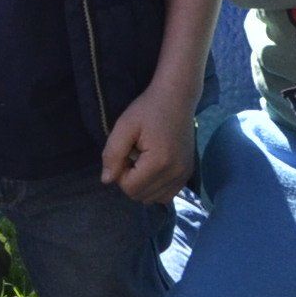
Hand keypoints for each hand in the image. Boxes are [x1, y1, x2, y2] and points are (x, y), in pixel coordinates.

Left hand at [99, 70, 198, 206]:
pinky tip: (152, 167)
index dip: (120, 174)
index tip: (124, 153)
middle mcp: (176, 173)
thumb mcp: (124, 126)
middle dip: (130, 180)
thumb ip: (112, 154)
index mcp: (159, 162)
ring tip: (143, 161)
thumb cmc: (148, 109)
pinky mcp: (188, 173)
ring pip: (154, 198)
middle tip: (132, 156)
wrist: (177, 98)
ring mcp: (184, 175)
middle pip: (141, 196)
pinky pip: (167, 194)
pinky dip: (155, 187)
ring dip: (143, 185)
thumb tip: (106, 180)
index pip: (130, 188)